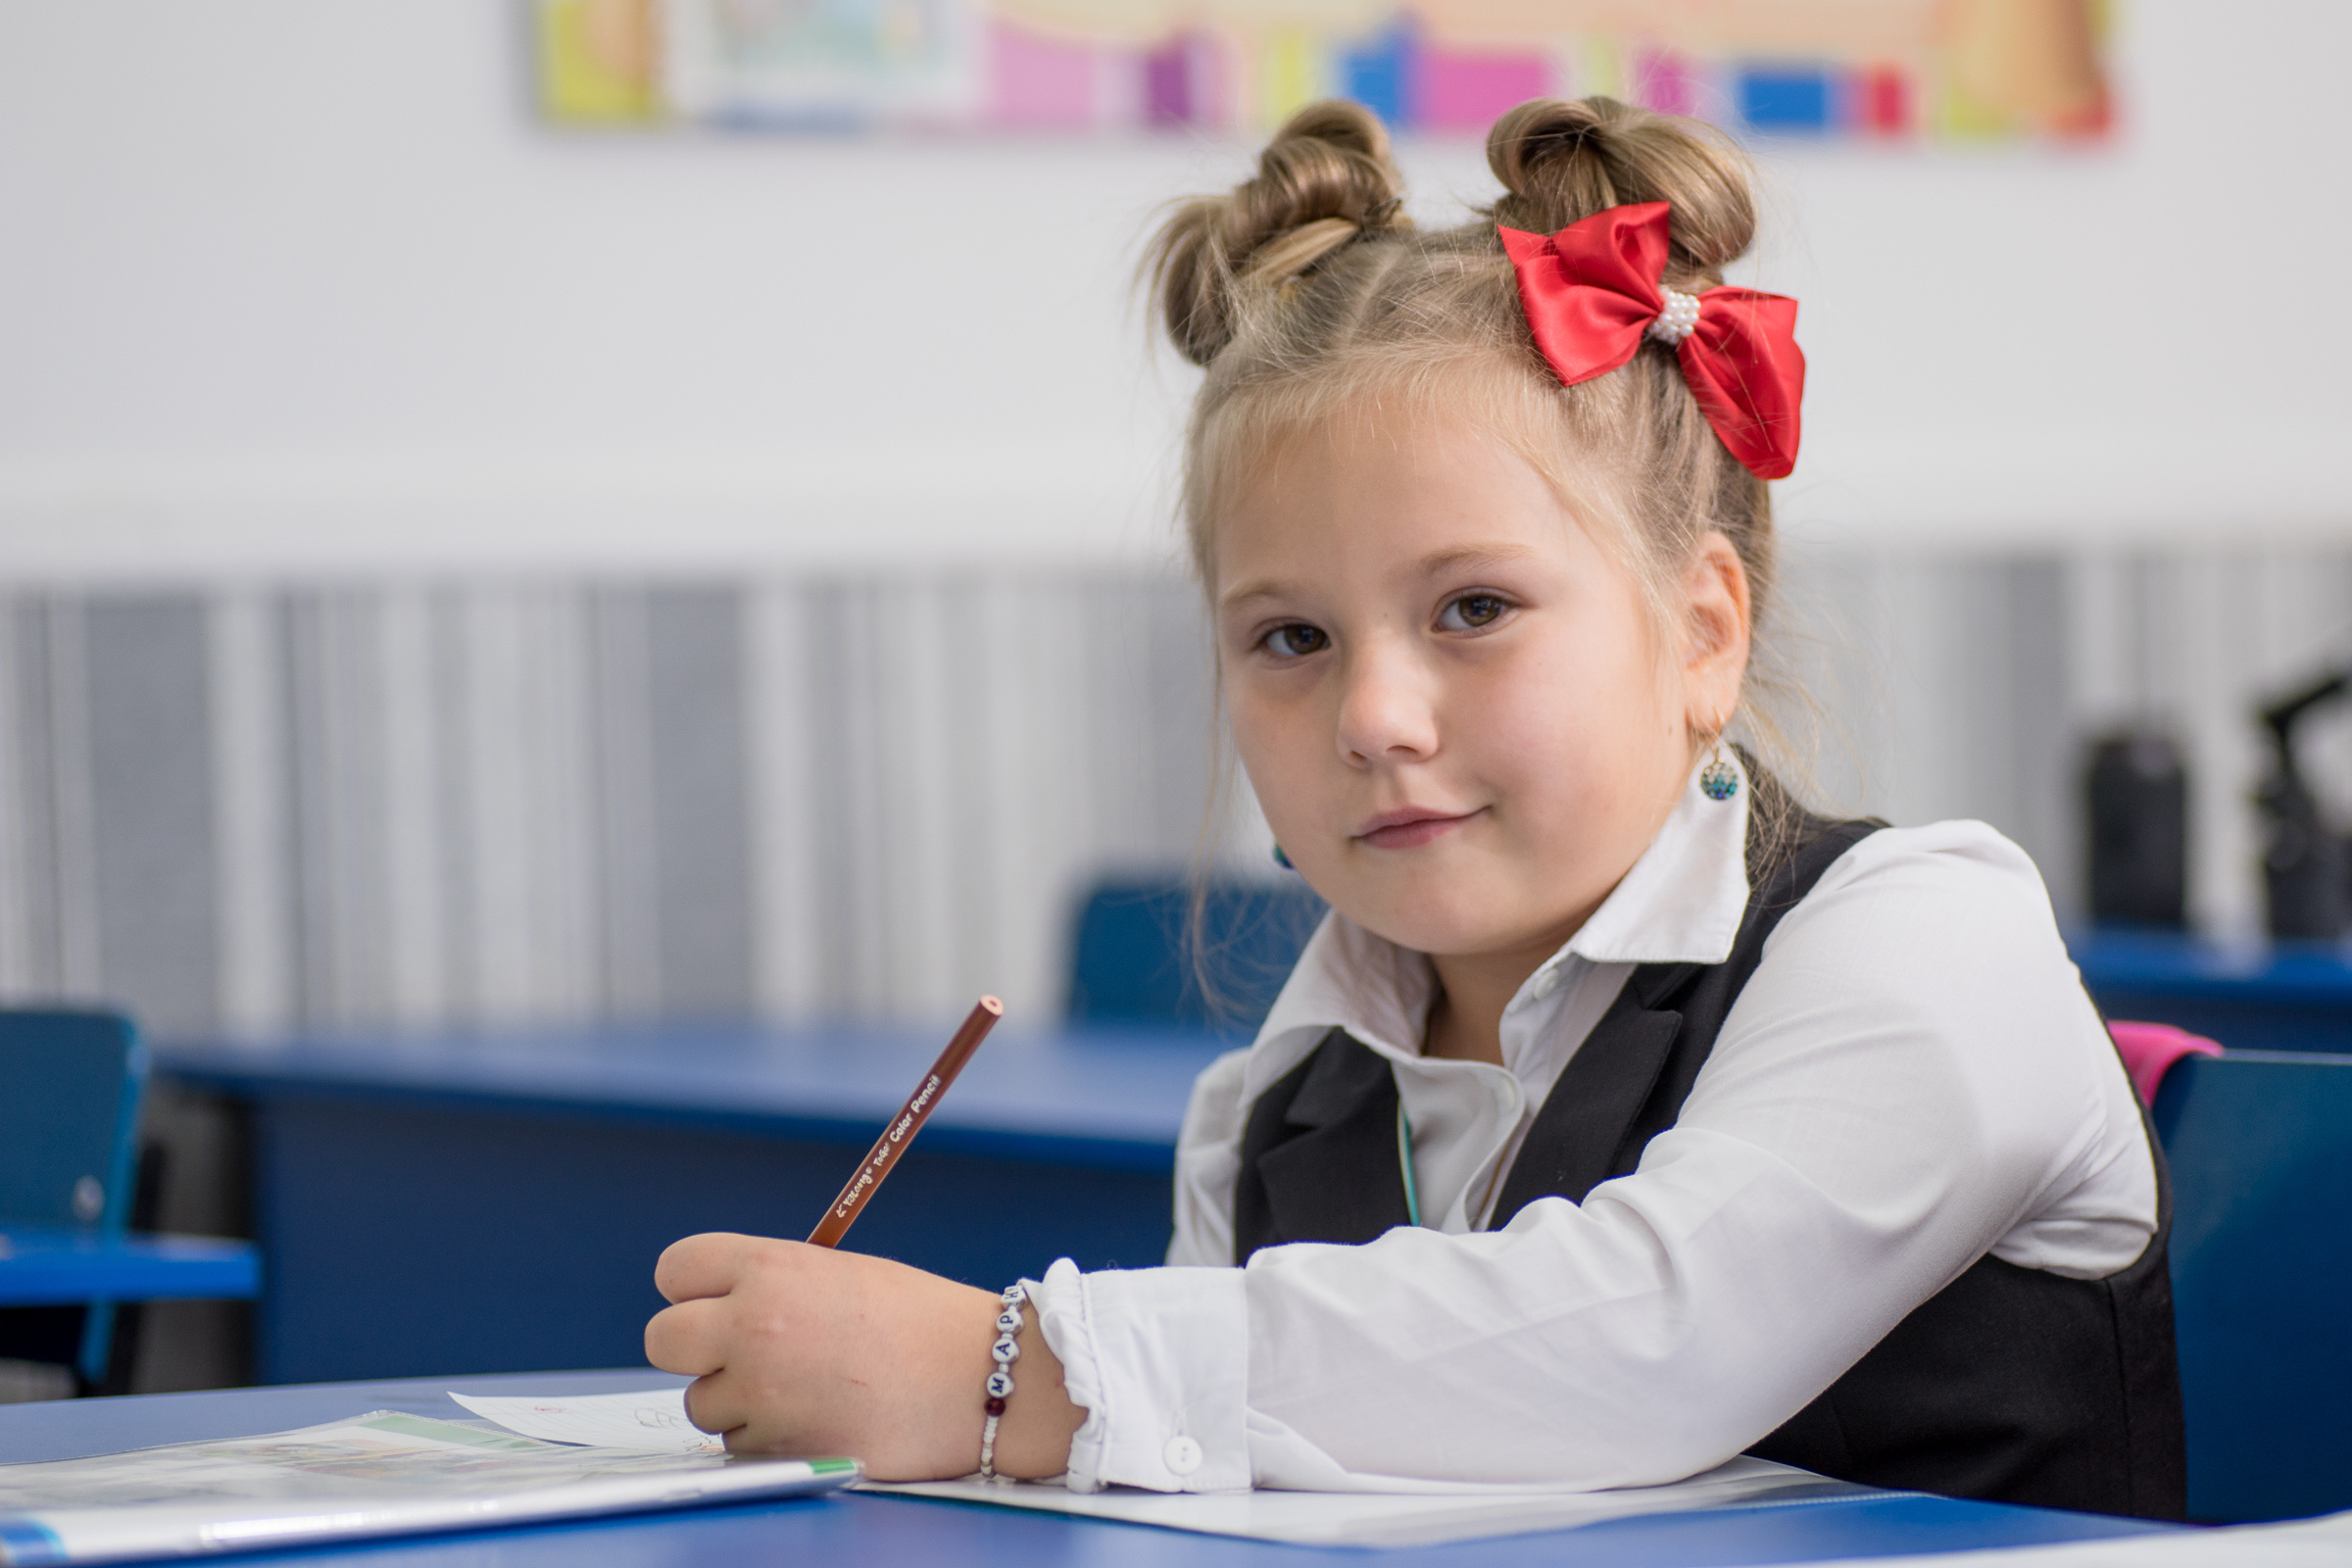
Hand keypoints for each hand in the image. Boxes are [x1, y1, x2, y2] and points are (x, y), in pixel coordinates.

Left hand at [644, 1233, 1084, 1480]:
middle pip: (662, 1338)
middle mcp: (753, 1326)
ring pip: (702, 1403)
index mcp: (770, 1268)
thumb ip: (771, 1287)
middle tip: (737, 1355)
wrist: (982, 1379)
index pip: (675, 1268)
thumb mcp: (840, 1275)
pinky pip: (739, 1446)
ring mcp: (761, 1391)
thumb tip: (718, 1309)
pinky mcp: (779, 1447)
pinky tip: (819, 1419)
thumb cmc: (923, 1323)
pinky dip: (768, 1440)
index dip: (692, 1289)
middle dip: (693, 1351)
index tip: (712, 1303)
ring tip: (803, 1390)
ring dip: (737, 1402)